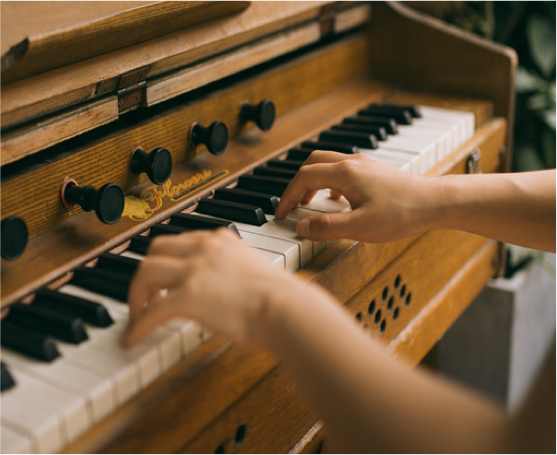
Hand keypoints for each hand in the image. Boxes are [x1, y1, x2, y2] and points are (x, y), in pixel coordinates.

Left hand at [124, 228, 306, 348]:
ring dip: (136, 294)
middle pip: (155, 249)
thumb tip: (224, 288)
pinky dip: (138, 325)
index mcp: (220, 240)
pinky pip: (151, 311)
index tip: (164, 274)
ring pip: (145, 272)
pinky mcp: (188, 296)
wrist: (285, 309)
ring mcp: (194, 270)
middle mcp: (203, 249)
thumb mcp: (253, 269)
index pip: (180, 240)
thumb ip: (233, 269)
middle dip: (146, 271)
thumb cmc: (280, 298)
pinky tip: (133, 338)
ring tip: (137, 313)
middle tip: (145, 293)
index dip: (167, 258)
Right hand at [275, 151, 435, 242]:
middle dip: (297, 184)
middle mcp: (352, 163)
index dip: (288, 196)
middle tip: (291, 204)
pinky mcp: (374, 171)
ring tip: (308, 202)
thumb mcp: (360, 227)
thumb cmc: (402, 213)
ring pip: (327, 164)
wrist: (435, 202)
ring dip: (313, 181)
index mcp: (344, 174)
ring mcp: (364, 165)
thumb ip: (327, 227)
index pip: (303, 178)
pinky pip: (342, 169)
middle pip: (312, 163)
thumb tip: (301, 228)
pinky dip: (329, 180)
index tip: (281, 214)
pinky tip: (336, 198)